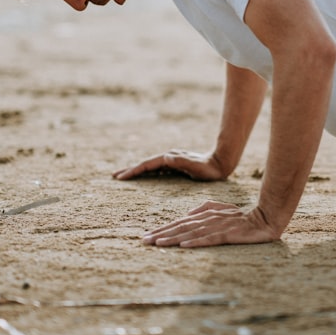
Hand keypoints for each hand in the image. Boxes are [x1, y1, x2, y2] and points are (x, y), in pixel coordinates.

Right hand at [112, 149, 226, 180]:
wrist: (221, 163)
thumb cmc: (209, 169)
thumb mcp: (196, 166)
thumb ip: (182, 162)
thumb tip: (166, 157)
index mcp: (170, 158)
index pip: (147, 165)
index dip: (133, 171)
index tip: (121, 177)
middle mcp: (169, 158)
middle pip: (145, 164)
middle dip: (130, 170)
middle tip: (115, 176)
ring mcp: (172, 162)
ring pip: (150, 167)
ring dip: (137, 171)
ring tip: (124, 176)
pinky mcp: (176, 166)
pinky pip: (157, 170)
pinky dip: (147, 173)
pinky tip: (144, 177)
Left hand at [142, 201, 279, 247]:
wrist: (265, 218)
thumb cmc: (242, 215)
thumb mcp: (222, 209)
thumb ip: (205, 208)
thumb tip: (188, 214)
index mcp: (205, 214)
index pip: (179, 222)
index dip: (163, 229)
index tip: (147, 236)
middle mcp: (208, 219)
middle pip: (181, 227)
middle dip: (162, 234)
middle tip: (144, 241)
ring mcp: (218, 226)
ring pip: (191, 233)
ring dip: (173, 238)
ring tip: (158, 244)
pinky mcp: (228, 234)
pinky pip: (209, 239)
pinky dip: (196, 242)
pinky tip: (184, 245)